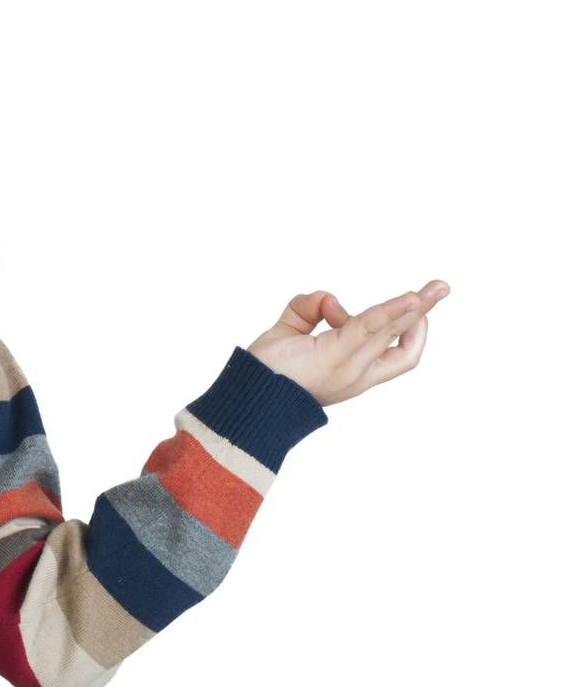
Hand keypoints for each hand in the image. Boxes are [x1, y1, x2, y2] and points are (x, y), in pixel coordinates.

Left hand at [245, 280, 449, 405]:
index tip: (419, 306)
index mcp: (353, 371)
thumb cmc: (263, 371)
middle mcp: (359, 372)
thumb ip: (311, 308)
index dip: (411, 331)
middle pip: (403, 341)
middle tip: (441, 287)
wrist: (246, 399)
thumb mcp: (290, 332)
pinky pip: (370, 326)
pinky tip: (410, 298)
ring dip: (414, 306)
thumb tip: (334, 302)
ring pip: (391, 330)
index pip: (396, 352)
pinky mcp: (336, 356)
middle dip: (423, 312)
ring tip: (436, 288)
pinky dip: (391, 310)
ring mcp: (350, 365)